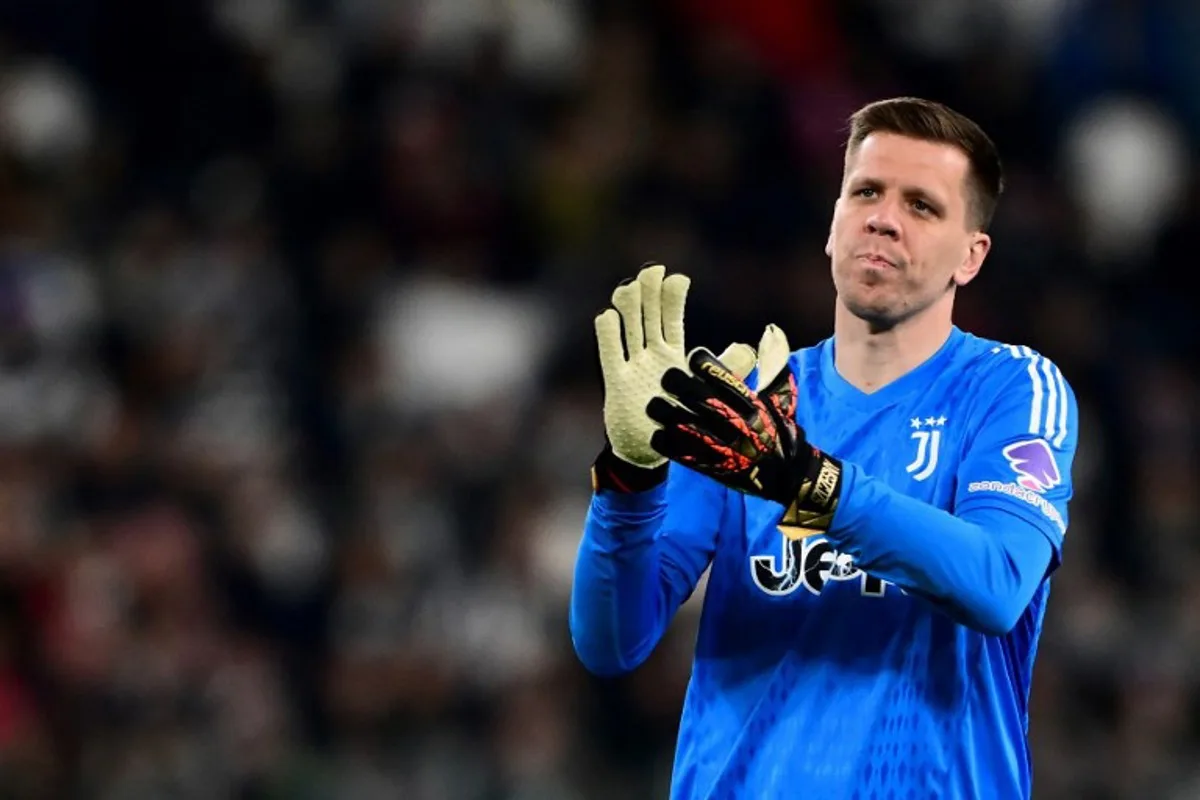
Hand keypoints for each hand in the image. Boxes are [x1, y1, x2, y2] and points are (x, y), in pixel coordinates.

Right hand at [593, 262, 755, 472]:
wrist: (652, 450)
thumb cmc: (680, 418)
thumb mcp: (709, 392)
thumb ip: (726, 369)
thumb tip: (749, 347)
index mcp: (673, 354)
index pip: (671, 318)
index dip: (672, 297)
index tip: (677, 278)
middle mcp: (651, 355)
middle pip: (648, 316)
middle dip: (649, 292)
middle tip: (652, 270)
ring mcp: (632, 366)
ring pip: (629, 328)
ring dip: (628, 306)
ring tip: (630, 286)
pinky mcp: (615, 382)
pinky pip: (609, 354)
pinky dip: (607, 334)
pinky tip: (608, 316)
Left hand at [647, 325, 842, 538]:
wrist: (787, 477)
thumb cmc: (779, 434)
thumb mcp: (780, 398)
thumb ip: (771, 367)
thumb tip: (771, 334)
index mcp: (752, 404)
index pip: (722, 376)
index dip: (702, 363)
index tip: (693, 359)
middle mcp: (736, 423)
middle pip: (697, 397)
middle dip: (676, 383)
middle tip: (667, 379)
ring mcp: (722, 447)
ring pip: (683, 424)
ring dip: (664, 412)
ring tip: (655, 406)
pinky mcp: (711, 467)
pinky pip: (680, 452)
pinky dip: (665, 442)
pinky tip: (658, 434)